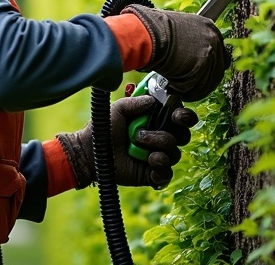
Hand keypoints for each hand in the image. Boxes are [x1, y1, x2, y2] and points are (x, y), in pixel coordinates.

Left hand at [57, 95, 198, 188]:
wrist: (91, 153)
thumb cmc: (104, 129)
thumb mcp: (118, 109)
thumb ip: (135, 102)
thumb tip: (153, 101)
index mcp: (156, 120)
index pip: (180, 117)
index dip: (183, 116)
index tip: (176, 115)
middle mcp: (160, 137)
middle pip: (183, 136)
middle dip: (170, 133)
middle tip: (151, 131)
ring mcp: (158, 156)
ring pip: (174, 153)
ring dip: (157, 147)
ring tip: (137, 144)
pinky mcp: (153, 174)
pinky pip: (167, 174)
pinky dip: (160, 168)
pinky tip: (149, 163)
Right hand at [120, 5, 230, 100]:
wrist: (148, 32)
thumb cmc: (155, 31)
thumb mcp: (179, 30)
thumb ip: (191, 42)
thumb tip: (191, 58)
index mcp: (209, 27)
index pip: (220, 55)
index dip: (209, 69)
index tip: (199, 76)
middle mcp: (213, 38)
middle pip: (217, 72)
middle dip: (202, 83)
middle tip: (189, 87)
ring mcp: (209, 52)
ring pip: (207, 82)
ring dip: (193, 89)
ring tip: (178, 89)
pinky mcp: (201, 65)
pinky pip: (196, 87)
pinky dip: (185, 91)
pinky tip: (173, 88)